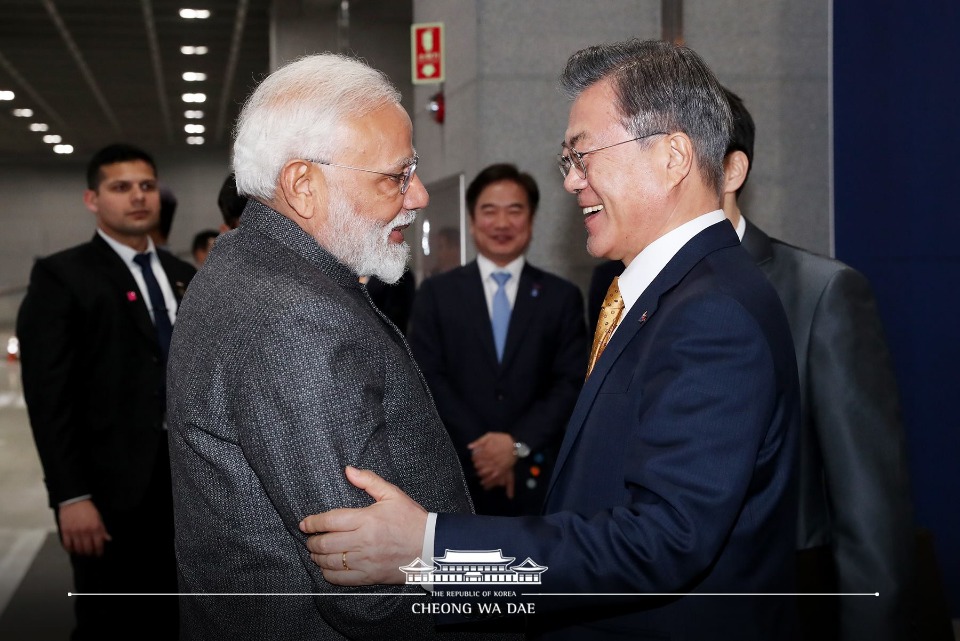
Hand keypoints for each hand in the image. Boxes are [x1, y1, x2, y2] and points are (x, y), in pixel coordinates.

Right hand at [58, 499, 110, 555]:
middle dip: (90, 553)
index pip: (98, 545)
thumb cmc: (87, 508)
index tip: (99, 554)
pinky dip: (70, 549)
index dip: (99, 551)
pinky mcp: (65, 532)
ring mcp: (74, 532)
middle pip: (88, 549)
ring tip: (82, 552)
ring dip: (80, 552)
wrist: (74, 500)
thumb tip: (107, 539)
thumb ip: (102, 529)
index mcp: (95, 528)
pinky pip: (67, 545)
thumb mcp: (99, 517)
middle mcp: (85, 532)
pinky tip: (72, 549)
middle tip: (90, 554)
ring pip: (78, 549)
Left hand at [299, 466, 426, 585]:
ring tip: (315, 552)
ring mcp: (365, 561)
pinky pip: (341, 579)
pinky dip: (329, 574)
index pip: (330, 521)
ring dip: (317, 557)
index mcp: (367, 519)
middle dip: (312, 541)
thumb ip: (369, 481)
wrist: (431, 547)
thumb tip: (348, 470)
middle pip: (326, 543)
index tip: (305, 523)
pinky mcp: (369, 576)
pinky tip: (327, 568)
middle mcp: (363, 541)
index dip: (313, 522)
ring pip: (330, 562)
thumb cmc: (412, 520)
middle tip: (310, 539)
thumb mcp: (393, 495)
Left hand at [468, 432, 515, 490]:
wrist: (515, 445)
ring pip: (484, 473)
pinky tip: (484, 482)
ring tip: (480, 474)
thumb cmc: (502, 439)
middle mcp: (490, 459)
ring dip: (480, 474)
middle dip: (476, 466)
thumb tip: (469, 447)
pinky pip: (492, 477)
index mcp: (486, 451)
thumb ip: (479, 441)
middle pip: (478, 466)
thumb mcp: (490, 436)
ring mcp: (496, 465)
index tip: (474, 459)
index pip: (475, 458)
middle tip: (477, 466)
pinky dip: (487, 480)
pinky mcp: (501, 470)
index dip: (474, 459)